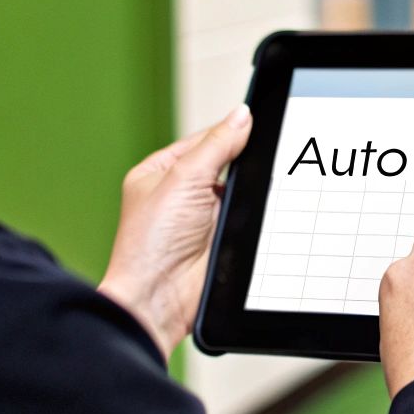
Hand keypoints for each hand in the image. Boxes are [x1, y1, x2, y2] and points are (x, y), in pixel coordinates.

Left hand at [100, 104, 252, 360]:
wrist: (160, 297)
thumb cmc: (151, 243)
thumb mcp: (184, 178)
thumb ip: (217, 145)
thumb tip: (241, 116)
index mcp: (159, 172)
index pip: (201, 141)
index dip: (227, 132)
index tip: (254, 122)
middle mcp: (179, 194)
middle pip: (223, 164)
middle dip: (242, 161)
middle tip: (261, 154)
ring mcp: (201, 217)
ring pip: (238, 189)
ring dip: (248, 189)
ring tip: (255, 188)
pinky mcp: (220, 238)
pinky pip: (246, 214)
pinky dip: (254, 211)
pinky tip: (257, 208)